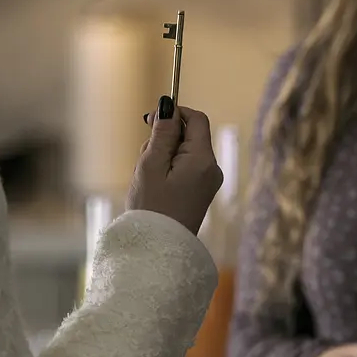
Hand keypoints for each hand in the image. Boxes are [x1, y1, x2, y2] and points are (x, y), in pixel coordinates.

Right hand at [127, 95, 222, 235]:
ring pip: (184, 152)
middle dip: (164, 140)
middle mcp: (212, 169)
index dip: (175, 113)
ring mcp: (208, 182)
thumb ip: (162, 133)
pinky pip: (185, 168)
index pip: (196, 119)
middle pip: (189, 135)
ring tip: (147, 179)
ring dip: (163, 156)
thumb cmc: (151, 209)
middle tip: (144, 159)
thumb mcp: (151, 165)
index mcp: (202, 159)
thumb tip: (168, 105)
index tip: (150, 121)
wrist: (157, 251)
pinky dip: (168, 170)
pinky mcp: (201, 192)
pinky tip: (155, 187)